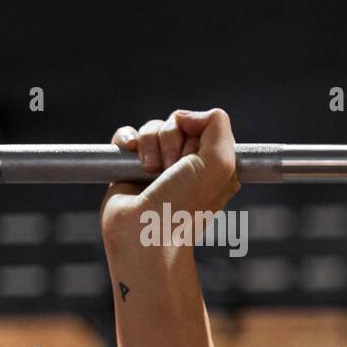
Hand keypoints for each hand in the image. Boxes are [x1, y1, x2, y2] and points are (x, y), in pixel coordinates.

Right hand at [100, 108, 240, 246]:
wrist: (144, 231)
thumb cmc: (184, 203)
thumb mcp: (219, 162)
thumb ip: (217, 125)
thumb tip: (186, 115)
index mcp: (217, 163)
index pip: (206, 124)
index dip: (197, 135)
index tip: (196, 160)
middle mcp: (190, 163)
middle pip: (177, 122)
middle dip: (171, 140)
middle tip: (172, 170)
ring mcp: (161, 165)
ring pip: (153, 127)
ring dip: (150, 145)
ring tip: (152, 173)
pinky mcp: (132, 167)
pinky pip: (128, 135)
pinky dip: (127, 140)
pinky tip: (130, 154)